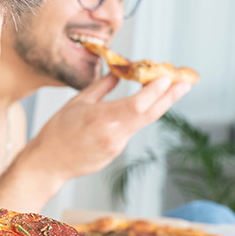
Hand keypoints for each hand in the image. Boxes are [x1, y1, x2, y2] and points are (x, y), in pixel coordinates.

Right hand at [21, 73, 189, 181]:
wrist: (49, 163)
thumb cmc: (57, 131)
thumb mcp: (77, 102)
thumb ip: (102, 87)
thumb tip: (119, 72)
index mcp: (102, 119)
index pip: (138, 104)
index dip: (156, 90)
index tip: (167, 77)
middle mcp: (114, 134)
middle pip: (149, 114)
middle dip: (169, 97)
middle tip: (185, 83)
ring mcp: (117, 146)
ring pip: (142, 122)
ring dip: (157, 105)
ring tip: (171, 89)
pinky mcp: (116, 152)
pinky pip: (131, 131)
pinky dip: (139, 117)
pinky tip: (143, 106)